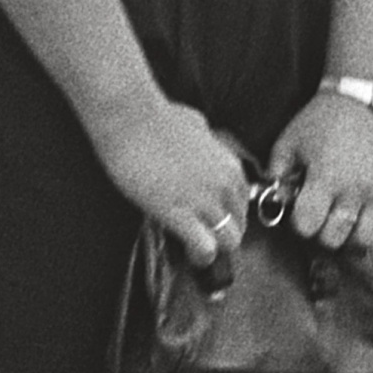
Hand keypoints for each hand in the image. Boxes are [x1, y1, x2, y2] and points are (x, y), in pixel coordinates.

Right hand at [97, 95, 257, 269]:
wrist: (131, 119)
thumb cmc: (157, 116)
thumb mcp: (195, 124)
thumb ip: (204, 138)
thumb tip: (200, 138)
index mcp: (230, 166)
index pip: (241, 205)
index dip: (225, 216)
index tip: (209, 219)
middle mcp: (225, 186)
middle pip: (239, 227)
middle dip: (221, 235)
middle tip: (200, 235)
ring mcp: (205, 202)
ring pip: (228, 242)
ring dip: (212, 248)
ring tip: (193, 248)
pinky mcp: (181, 215)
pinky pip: (205, 249)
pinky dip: (199, 256)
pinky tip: (187, 252)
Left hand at [266, 90, 372, 255]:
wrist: (362, 100)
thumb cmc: (321, 121)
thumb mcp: (288, 142)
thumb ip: (276, 175)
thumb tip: (273, 203)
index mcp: (325, 177)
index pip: (307, 226)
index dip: (299, 224)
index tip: (301, 211)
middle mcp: (354, 189)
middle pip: (335, 239)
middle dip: (321, 234)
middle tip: (320, 219)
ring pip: (365, 241)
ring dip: (349, 240)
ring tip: (342, 225)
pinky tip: (363, 222)